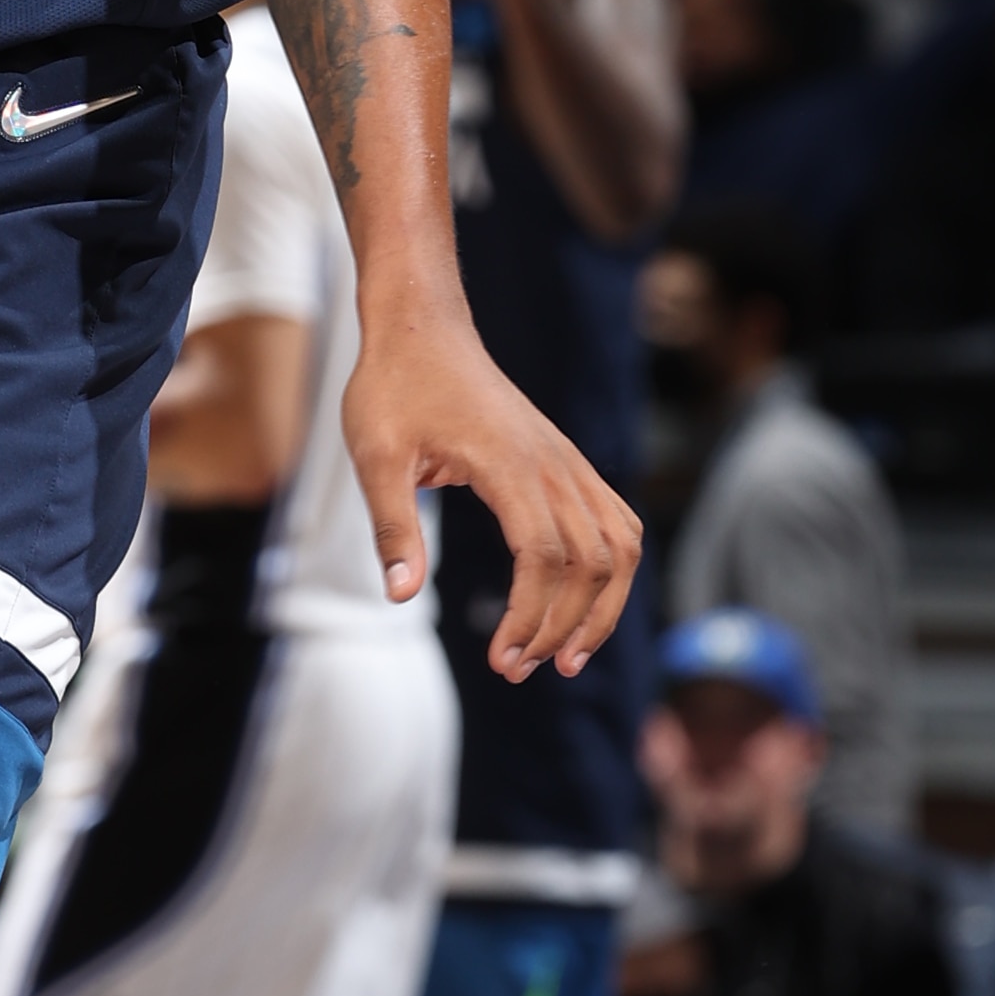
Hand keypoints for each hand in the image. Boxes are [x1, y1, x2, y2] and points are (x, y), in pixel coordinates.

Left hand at [342, 311, 638, 675]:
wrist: (423, 326)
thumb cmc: (393, 386)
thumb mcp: (374, 455)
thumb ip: (392, 526)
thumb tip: (402, 596)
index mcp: (510, 464)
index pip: (544, 557)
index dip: (531, 616)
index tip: (500, 658)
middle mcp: (554, 463)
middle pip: (593, 563)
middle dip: (565, 628)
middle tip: (518, 669)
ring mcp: (568, 460)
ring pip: (620, 546)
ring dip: (602, 607)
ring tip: (567, 656)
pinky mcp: (567, 461)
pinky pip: (617, 521)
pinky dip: (613, 570)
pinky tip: (585, 604)